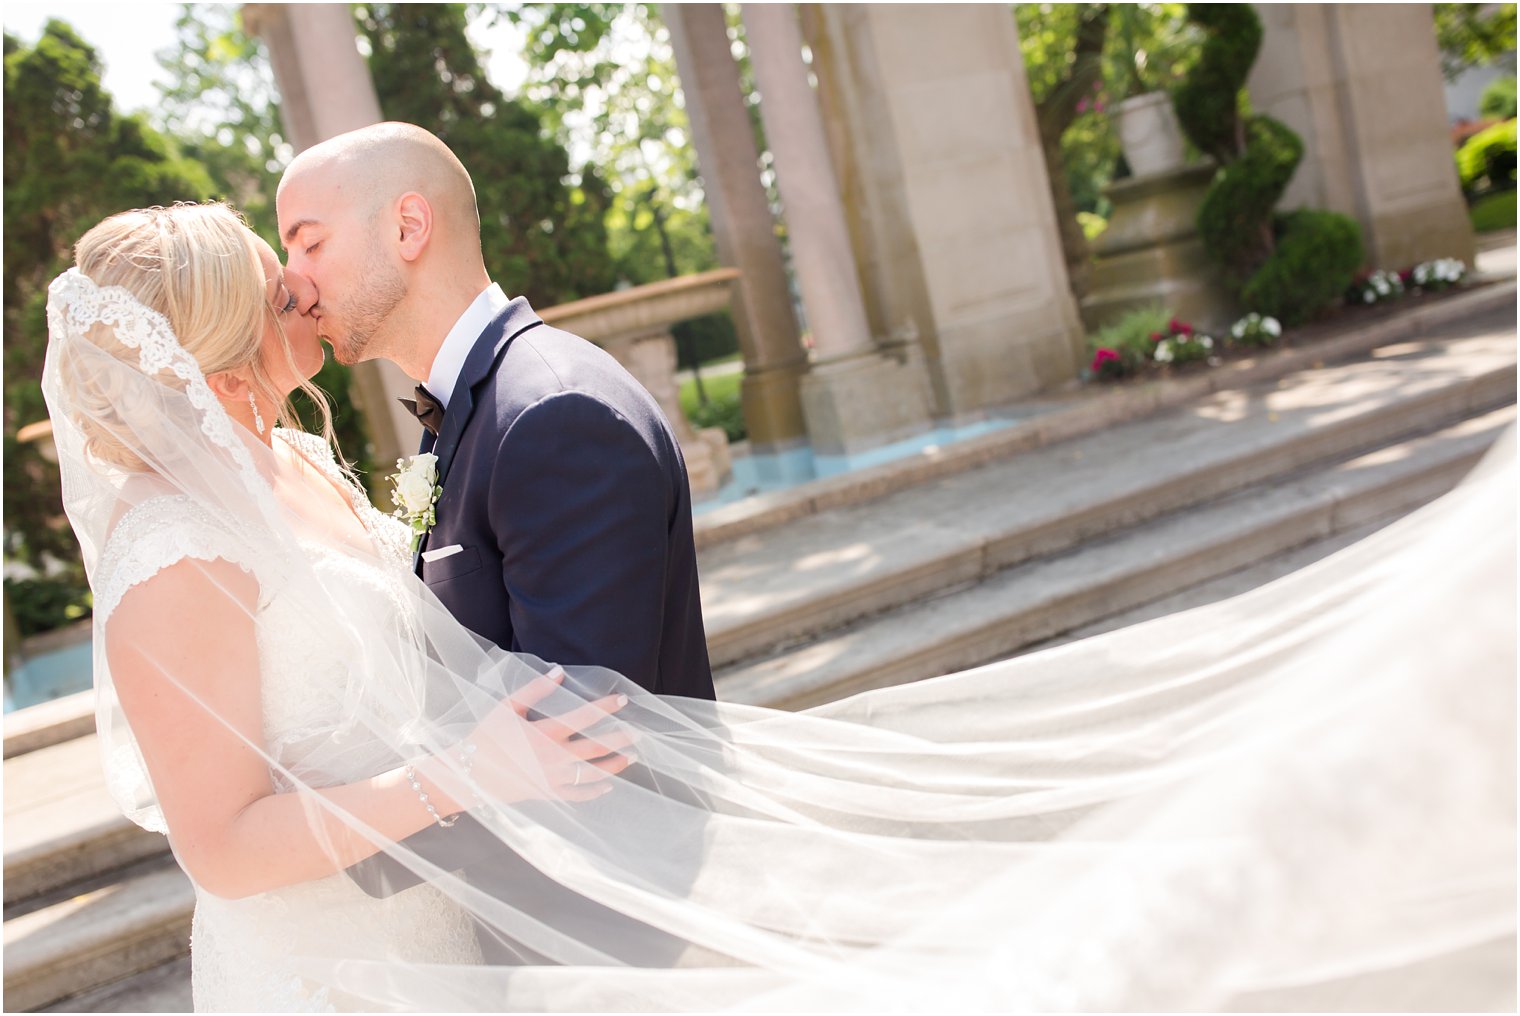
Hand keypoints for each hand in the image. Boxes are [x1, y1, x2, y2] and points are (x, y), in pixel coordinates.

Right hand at [435, 667, 638, 807]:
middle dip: (620, 740)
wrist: (468, 773)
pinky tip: (608, 784)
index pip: (583, 717)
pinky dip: (595, 791)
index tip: (623, 699)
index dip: (605, 707)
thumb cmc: (487, 736)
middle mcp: (553, 758)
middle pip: (596, 748)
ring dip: (615, 765)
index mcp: (545, 733)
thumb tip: (559, 672)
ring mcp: (552, 779)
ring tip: (631, 756)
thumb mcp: (507, 707)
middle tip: (639, 734)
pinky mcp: (548, 794)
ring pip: (592, 773)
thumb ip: (534, 689)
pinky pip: (578, 795)